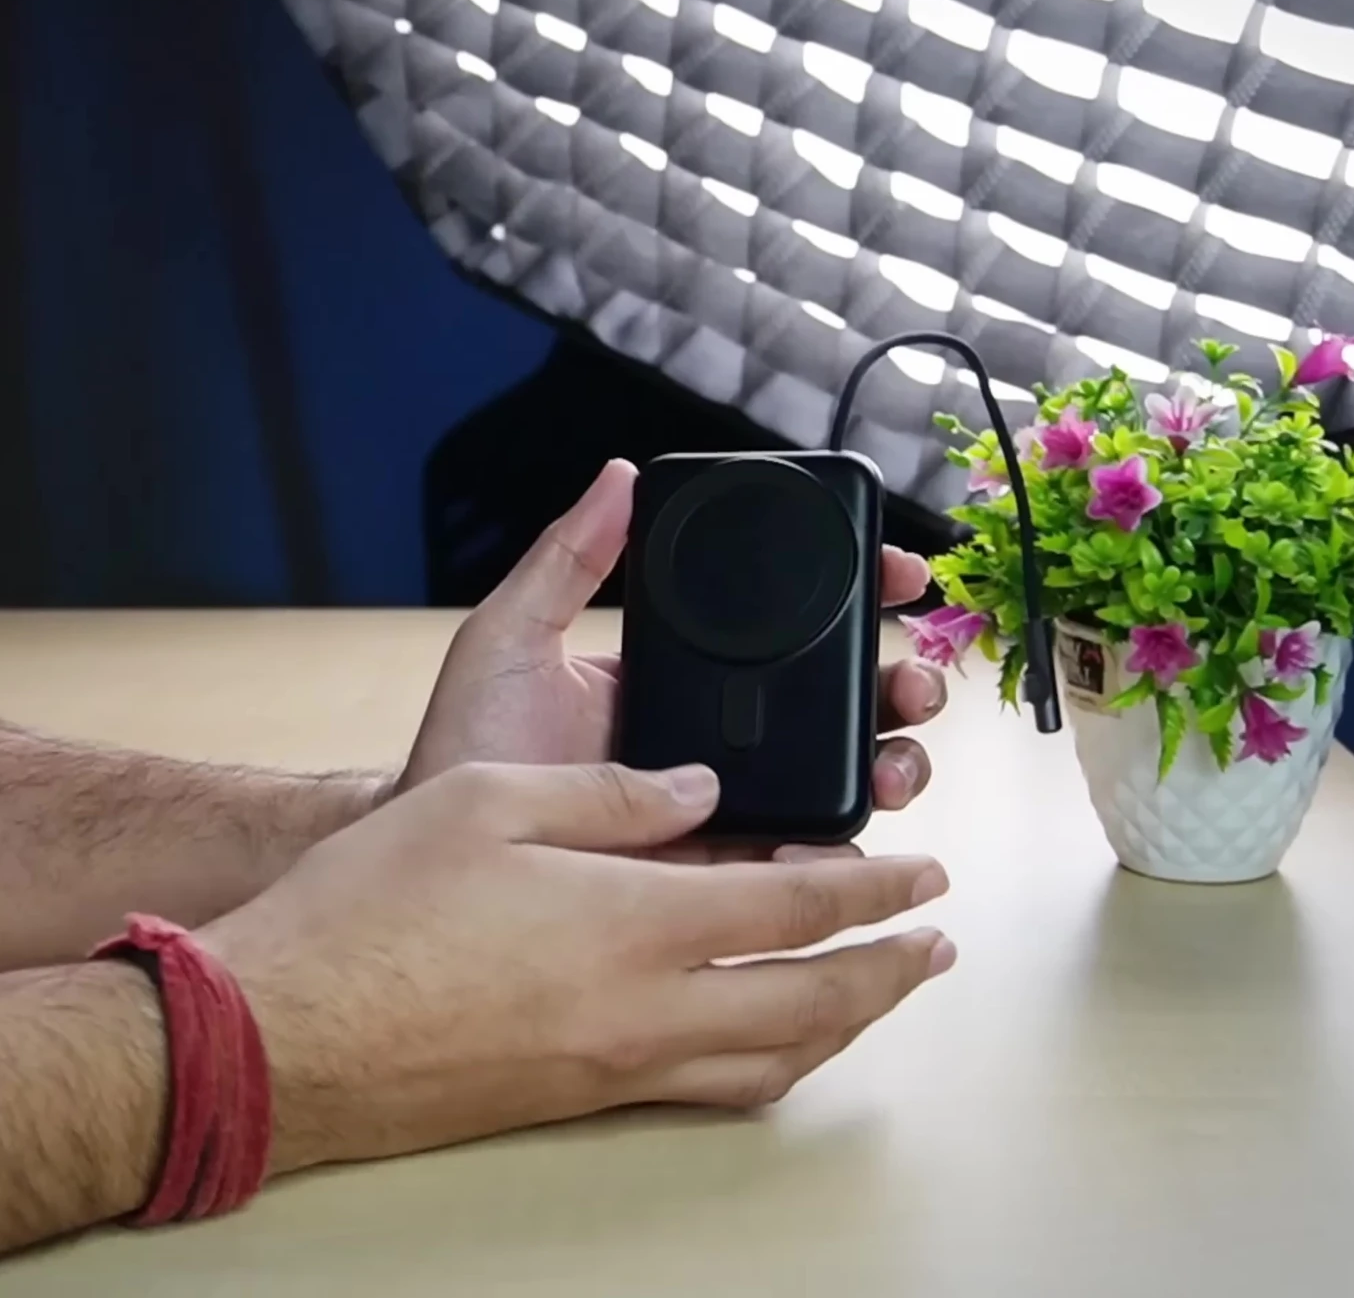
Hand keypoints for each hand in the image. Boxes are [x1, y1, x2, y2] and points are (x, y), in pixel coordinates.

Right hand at [203, 761, 954, 1171]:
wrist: (288, 1034)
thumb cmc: (369, 911)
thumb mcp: (487, 800)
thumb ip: (610, 795)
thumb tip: (699, 789)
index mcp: (633, 920)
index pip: (797, 906)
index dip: (876, 888)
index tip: (924, 876)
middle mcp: (644, 1009)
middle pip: (813, 1002)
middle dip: (889, 972)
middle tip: (935, 946)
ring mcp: (614, 1068)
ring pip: (773, 1062)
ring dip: (842, 1026)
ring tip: (874, 995)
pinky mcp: (578, 1100)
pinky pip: (711, 1091)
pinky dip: (768, 1063)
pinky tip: (762, 1043)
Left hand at [398, 459, 951, 851]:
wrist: (445, 861)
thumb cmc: (469, 751)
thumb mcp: (511, 639)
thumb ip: (565, 560)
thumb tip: (616, 478)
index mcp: (683, 673)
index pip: (787, 625)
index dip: (853, 594)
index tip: (895, 569)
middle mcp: (718, 736)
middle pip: (839, 699)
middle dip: (899, 678)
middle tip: (909, 672)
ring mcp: (730, 805)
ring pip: (844, 776)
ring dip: (895, 757)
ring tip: (896, 754)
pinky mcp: (727, 875)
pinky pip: (809, 862)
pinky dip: (844, 849)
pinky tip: (843, 834)